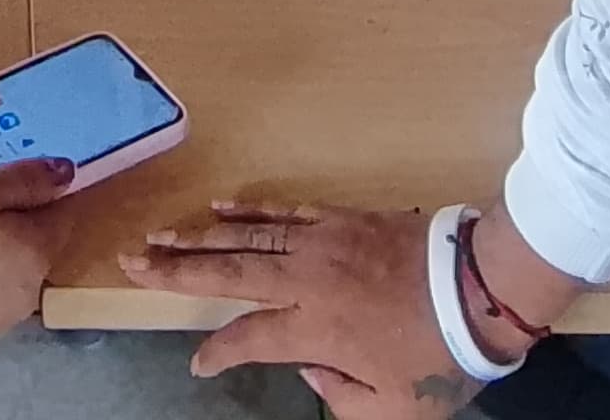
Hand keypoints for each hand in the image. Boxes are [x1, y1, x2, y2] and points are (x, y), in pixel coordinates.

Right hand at [118, 201, 496, 413]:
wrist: (479, 289)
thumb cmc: (436, 356)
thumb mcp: (391, 409)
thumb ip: (341, 400)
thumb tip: (312, 374)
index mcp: (314, 330)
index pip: (246, 340)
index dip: (216, 353)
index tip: (198, 363)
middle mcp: (304, 281)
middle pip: (224, 273)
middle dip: (174, 270)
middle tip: (131, 260)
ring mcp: (319, 243)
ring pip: (244, 238)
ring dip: (197, 238)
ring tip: (158, 236)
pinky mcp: (340, 219)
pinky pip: (282, 213)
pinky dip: (248, 212)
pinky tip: (220, 209)